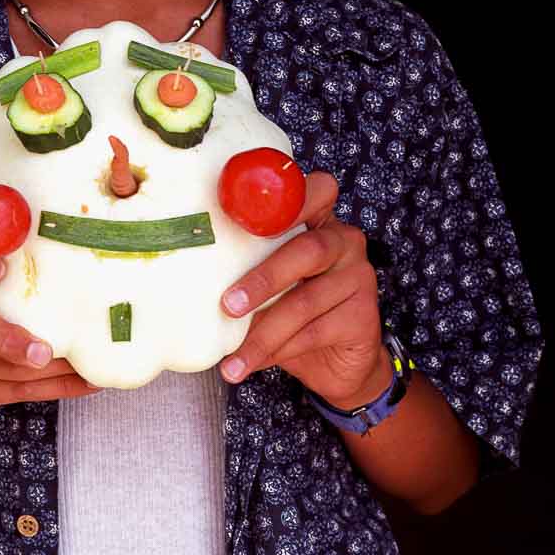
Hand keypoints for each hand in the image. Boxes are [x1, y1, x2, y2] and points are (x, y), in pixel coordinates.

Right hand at [0, 231, 102, 427]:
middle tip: (43, 351)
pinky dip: (62, 386)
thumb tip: (89, 239)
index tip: (0, 269)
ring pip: (4, 366)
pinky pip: (22, 391)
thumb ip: (25, 262)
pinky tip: (90, 379)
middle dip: (5, 339)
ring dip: (52, 367)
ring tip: (88, 360)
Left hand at [218, 171, 392, 409]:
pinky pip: (315, 332)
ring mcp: (359, 277)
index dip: (286, 199)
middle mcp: (344, 241)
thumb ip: (246, 262)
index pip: (313, 191)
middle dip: (263, 279)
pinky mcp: (364, 317)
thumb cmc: (291, 306)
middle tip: (227, 305)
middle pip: (308, 249)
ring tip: (232, 356)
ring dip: (263, 331)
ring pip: (306, 301)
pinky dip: (278, 350)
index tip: (244, 217)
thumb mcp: (269, 278)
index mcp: (319, 219)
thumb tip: (190, 269)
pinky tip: (252, 362)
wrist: (337, 362)